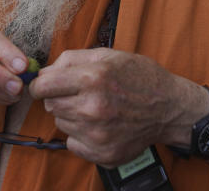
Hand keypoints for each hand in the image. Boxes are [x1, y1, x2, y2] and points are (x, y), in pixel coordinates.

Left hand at [28, 48, 208, 167]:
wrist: (169, 107)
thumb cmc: (139, 77)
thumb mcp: (108, 55)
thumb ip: (71, 58)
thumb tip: (43, 72)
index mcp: (93, 78)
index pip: (43, 86)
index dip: (40, 85)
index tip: (45, 86)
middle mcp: (93, 107)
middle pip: (50, 106)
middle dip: (59, 98)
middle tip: (80, 94)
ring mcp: (98, 133)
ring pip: (61, 124)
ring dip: (71, 116)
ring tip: (95, 108)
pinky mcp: (103, 153)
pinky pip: (72, 143)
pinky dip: (81, 135)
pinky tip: (100, 125)